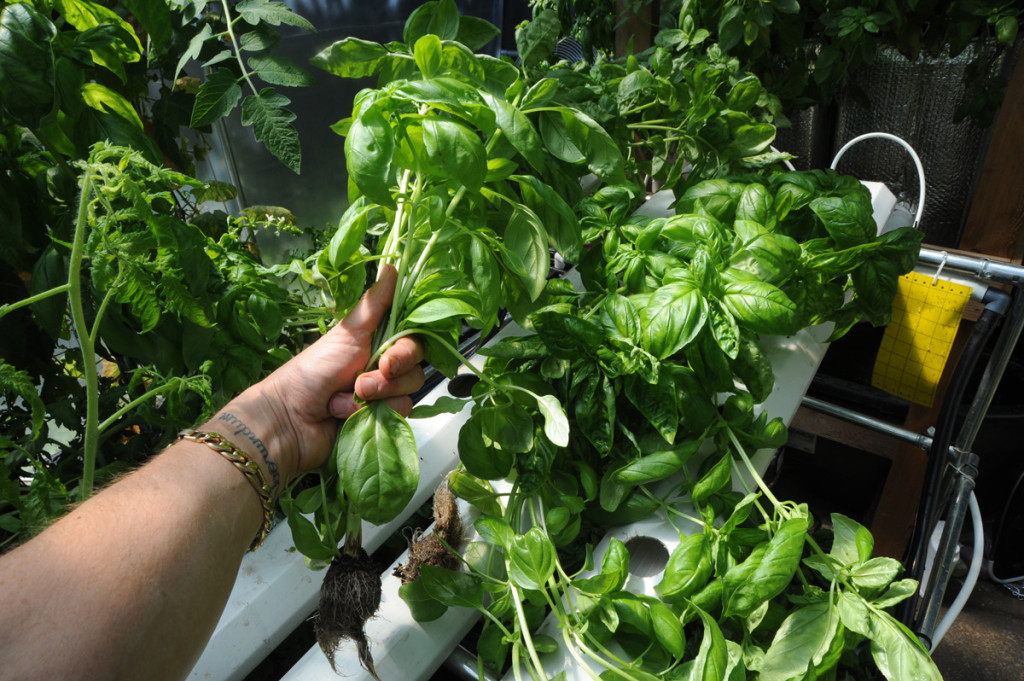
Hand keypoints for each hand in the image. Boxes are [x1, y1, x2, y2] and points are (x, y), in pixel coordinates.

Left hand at [212, 265, 424, 486]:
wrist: (290, 419)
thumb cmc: (313, 371)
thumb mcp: (347, 333)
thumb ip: (375, 303)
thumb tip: (393, 265)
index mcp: (377, 343)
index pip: (414, 341)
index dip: (407, 351)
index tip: (389, 359)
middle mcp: (383, 368)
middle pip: (415, 368)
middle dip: (388, 377)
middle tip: (360, 383)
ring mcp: (383, 396)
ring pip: (408, 394)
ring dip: (377, 398)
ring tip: (347, 400)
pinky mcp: (381, 422)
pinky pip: (399, 416)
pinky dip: (374, 416)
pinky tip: (347, 416)